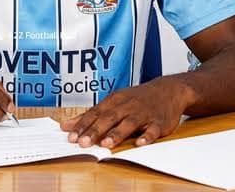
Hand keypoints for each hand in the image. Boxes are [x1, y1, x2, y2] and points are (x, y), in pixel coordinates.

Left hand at [60, 77, 190, 147]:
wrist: (167, 90)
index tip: (70, 136)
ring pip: (129, 123)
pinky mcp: (158, 121)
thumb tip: (67, 126)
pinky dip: (147, 136)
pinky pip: (153, 130)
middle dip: (95, 130)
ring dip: (117, 133)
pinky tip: (140, 143)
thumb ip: (92, 115)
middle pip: (109, 118)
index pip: (95, 113)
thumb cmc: (135, 99)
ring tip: (106, 144)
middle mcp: (127, 105)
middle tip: (82, 143)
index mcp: (114, 101)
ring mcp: (143, 113)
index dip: (83, 125)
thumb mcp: (114, 102)